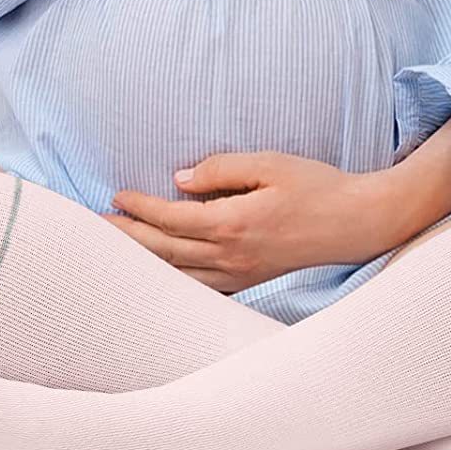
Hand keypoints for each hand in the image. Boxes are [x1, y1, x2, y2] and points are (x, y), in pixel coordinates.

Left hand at [101, 152, 397, 291]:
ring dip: (143, 261)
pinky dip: (172, 280)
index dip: (140, 208)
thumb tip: (180, 179)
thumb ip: (222, 168)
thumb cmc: (316, 185)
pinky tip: (158, 273)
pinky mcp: (249, 281)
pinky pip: (199, 287)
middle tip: (93, 228)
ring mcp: (240, 275)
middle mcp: (231, 256)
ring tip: (114, 251)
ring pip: (177, 275)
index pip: (171, 218)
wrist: (357, 222)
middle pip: (164, 251)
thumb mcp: (270, 162)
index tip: (116, 195)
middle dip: (126, 239)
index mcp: (233, 223)